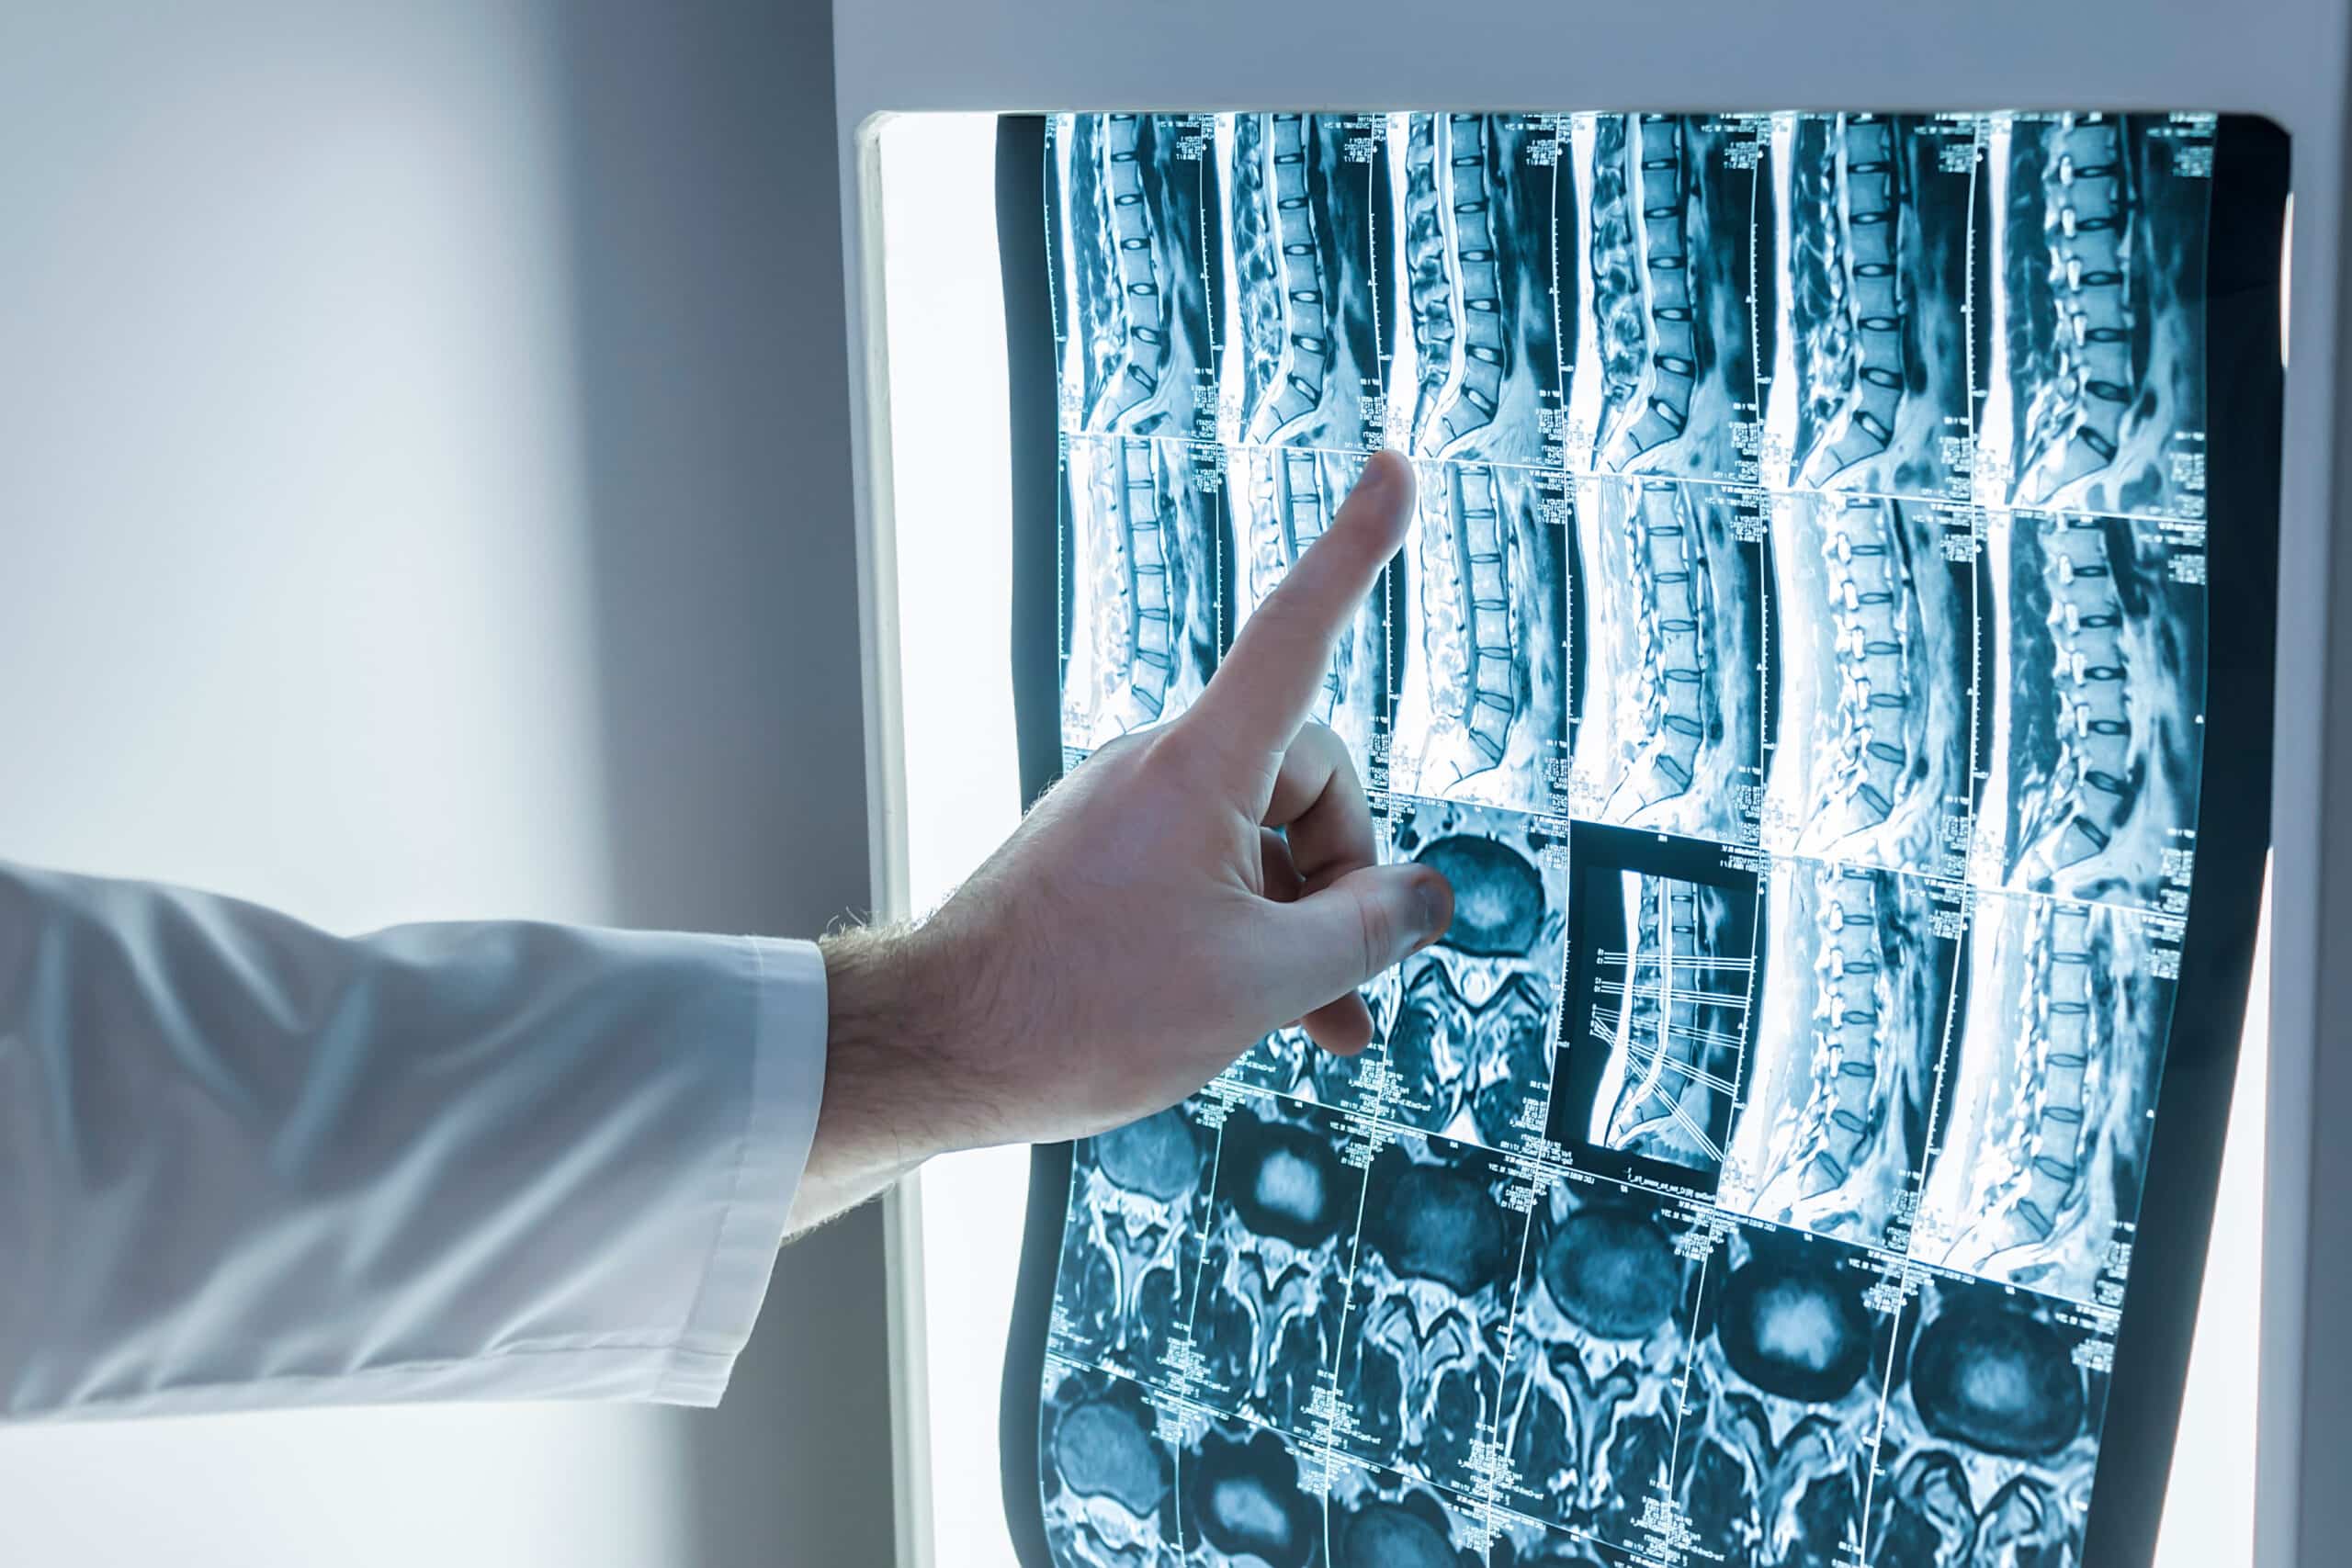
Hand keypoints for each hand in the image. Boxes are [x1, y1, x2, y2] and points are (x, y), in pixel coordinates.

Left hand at [792, 451, 1452, 1230]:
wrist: (936, 1051)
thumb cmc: (1083, 1009)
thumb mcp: (1261, 982)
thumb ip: (1365, 932)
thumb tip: (1425, 899)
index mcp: (1199, 767)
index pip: (1297, 630)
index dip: (1355, 549)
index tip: (1390, 467)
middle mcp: (1159, 770)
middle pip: (1303, 778)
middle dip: (1343, 875)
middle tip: (1342, 981)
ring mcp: (1124, 815)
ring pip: (1256, 841)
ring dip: (1298, 926)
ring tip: (1318, 1030)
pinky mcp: (1099, 861)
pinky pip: (1202, 872)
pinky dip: (1242, 933)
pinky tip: (1256, 1013)